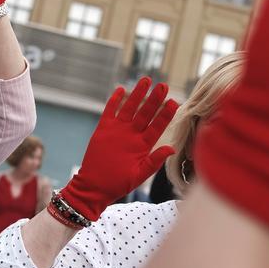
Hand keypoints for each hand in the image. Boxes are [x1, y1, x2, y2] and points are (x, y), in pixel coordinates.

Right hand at [61, 78, 177, 221]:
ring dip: (137, 94)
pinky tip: (121, 89)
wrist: (94, 187)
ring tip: (146, 80)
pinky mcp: (103, 130)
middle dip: (154, 99)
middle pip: (146, 113)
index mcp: (143, 145)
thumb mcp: (139, 175)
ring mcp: (118, 131)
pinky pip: (110, 111)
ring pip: (130, 108)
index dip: (165, 114)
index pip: (157, 126)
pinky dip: (115, 101)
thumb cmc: (118, 184)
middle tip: (164, 85)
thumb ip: (154, 161)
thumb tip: (172, 148)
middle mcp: (132, 135)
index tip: (174, 102)